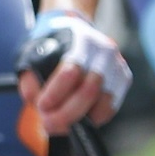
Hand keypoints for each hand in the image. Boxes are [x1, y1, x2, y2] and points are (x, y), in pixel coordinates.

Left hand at [17, 11, 132, 133]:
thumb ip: (31, 79)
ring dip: (81, 118)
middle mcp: (103, 50)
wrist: (74, 31)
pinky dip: (95, 117)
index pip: (70, 70)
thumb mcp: (32, 55)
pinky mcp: (123, 78)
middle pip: (90, 90)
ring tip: (61, 124)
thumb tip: (37, 102)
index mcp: (80, 39)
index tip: (41, 106)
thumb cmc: (50, 47)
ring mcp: (116, 64)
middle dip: (67, 113)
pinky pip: (111, 106)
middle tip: (48, 124)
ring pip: (103, 101)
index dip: (55, 93)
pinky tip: (78, 119)